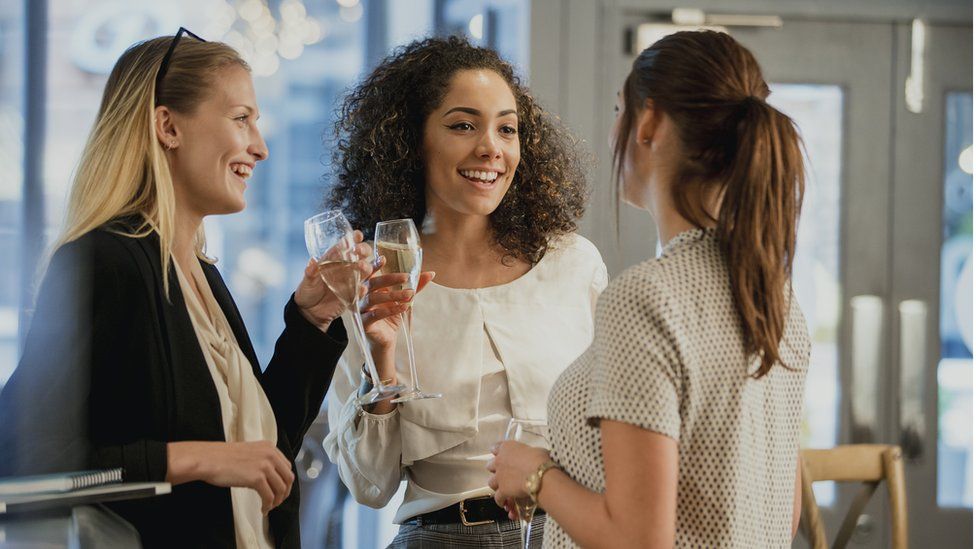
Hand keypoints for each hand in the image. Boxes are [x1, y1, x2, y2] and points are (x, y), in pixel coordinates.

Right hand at [167, 441, 294, 513]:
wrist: (208, 459)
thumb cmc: (223, 458)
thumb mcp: (249, 452)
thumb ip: (262, 460)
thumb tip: (270, 479)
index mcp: (269, 447)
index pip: (287, 466)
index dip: (285, 481)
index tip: (280, 490)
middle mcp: (270, 454)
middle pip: (288, 478)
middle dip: (284, 493)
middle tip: (277, 502)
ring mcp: (264, 466)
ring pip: (280, 489)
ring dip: (276, 501)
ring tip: (269, 507)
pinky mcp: (257, 478)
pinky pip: (269, 497)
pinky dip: (267, 505)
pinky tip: (262, 509)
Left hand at [294, 230, 372, 331]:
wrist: (309, 312)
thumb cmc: (307, 291)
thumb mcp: (307, 281)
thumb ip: (310, 272)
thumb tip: (312, 262)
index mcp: (334, 260)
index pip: (346, 245)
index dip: (353, 238)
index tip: (357, 235)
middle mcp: (345, 268)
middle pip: (360, 255)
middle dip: (363, 250)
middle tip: (359, 250)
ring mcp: (350, 281)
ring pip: (364, 271)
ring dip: (365, 267)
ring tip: (360, 266)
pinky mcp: (352, 295)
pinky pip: (361, 291)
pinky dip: (362, 289)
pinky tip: (361, 289)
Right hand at [361, 269, 435, 349]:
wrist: (386, 340)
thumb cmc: (391, 316)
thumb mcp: (404, 299)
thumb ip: (415, 286)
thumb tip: (431, 273)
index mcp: (369, 288)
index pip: (369, 273)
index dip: (375, 265)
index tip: (384, 259)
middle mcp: (362, 296)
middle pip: (372, 283)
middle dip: (389, 278)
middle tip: (406, 277)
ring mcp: (361, 309)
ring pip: (373, 298)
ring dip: (393, 295)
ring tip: (409, 294)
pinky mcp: (363, 323)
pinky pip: (375, 314)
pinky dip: (390, 310)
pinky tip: (404, 307)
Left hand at [487, 441, 549, 508]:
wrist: (539, 473)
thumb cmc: (540, 459)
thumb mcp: (536, 450)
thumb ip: (530, 454)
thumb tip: (536, 457)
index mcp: (507, 448)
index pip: (495, 447)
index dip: (498, 452)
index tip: (501, 455)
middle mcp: (499, 461)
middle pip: (490, 466)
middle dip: (496, 470)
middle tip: (503, 473)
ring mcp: (499, 476)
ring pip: (491, 482)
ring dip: (497, 485)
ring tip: (503, 489)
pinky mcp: (502, 490)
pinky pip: (498, 498)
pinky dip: (501, 501)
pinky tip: (505, 503)